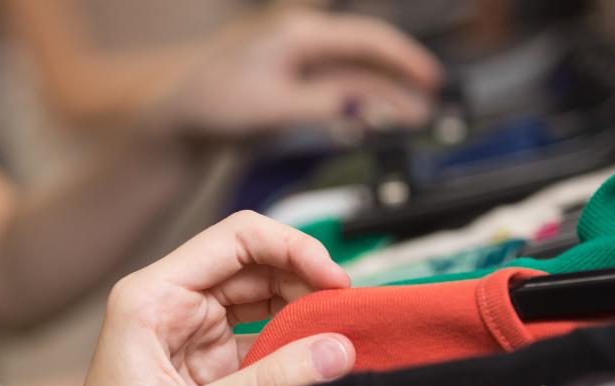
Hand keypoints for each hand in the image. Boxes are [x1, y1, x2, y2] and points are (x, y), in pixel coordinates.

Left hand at [31, 212, 356, 385]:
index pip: (237, 239)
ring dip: (305, 313)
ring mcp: (194, 335)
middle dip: (307, 281)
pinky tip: (321, 363)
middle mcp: (174, 304)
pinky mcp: (211, 368)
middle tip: (351, 313)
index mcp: (153, 296)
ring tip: (344, 335)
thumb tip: (336, 351)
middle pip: (258, 265)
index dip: (293, 249)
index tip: (336, 280)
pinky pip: (265, 342)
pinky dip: (295, 349)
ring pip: (266, 301)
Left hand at [159, 6, 442, 138]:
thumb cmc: (215, 104)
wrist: (184, 121)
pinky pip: (339, 90)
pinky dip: (362, 105)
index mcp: (299, 35)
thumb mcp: (272, 107)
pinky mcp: (296, 86)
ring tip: (414, 118)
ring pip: (355, 75)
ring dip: (385, 95)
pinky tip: (377, 120)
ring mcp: (301, 64)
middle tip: (430, 102)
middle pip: (366, 55)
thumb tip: (362, 108)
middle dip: (400, 78)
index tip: (429, 80)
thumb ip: (321, 106)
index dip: (403, 58)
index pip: (366, 38)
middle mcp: (304, 43)